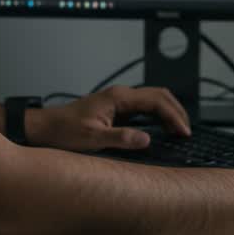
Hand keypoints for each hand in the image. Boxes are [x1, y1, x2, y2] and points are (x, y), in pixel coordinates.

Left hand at [29, 85, 190, 152]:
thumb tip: (146, 139)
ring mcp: (119, 101)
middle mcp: (120, 95)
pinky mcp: (116, 109)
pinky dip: (159, 116)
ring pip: (153, 100)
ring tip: (180, 130)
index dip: (173, 116)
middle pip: (159, 96)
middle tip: (187, 131)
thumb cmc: (64, 132)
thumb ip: (120, 138)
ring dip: (169, 112)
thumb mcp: (93, 139)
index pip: (156, 101)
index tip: (183, 132)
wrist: (46, 128)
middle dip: (177, 111)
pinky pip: (145, 108)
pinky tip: (162, 129)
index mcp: (118, 98)